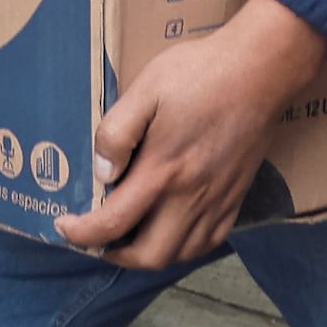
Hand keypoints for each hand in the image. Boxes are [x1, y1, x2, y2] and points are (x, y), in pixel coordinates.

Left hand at [59, 0, 326, 268]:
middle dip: (116, 256)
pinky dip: (185, 247)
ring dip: (150, 255)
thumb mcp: (146, 89)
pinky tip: (172, 230)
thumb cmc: (200, 73)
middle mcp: (190, 196)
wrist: (262, 70)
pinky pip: (210, 242)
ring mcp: (217, 200)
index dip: (82, 233)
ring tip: (131, 236)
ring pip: (181, 254)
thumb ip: (117, 133)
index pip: (113, 223)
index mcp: (162, 170)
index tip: (65, 226)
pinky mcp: (236, 196)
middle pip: (149, 255)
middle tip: (98, 238)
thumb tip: (102, 172)